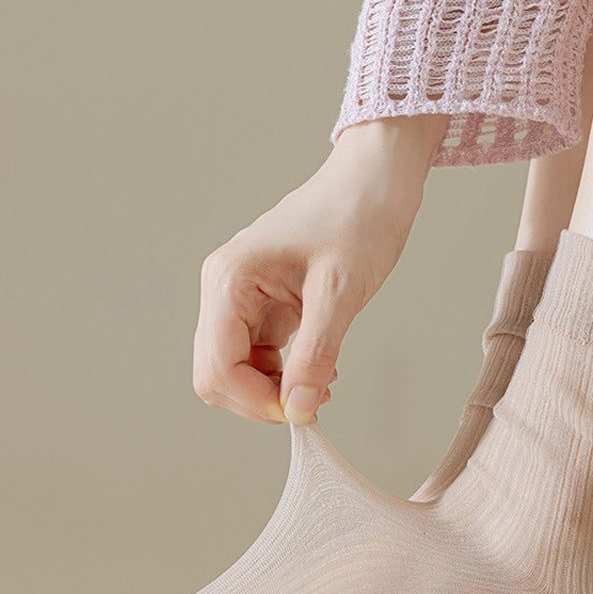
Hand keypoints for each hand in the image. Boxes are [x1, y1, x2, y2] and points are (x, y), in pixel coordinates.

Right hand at [192, 115, 448, 424]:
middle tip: (312, 402)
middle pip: (217, 374)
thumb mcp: (340, 291)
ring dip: (274, 388)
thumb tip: (297, 411)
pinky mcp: (264, 304)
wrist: (375, 181)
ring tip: (322, 382)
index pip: (217, 367)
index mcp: (229, 279)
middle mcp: (225, 289)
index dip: (255, 401)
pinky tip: (319, 368)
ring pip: (237, 369)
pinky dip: (284, 373)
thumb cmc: (357, 217)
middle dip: (261, 399)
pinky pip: (259, 355)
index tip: (302, 412)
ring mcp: (241, 297)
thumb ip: (315, 354)